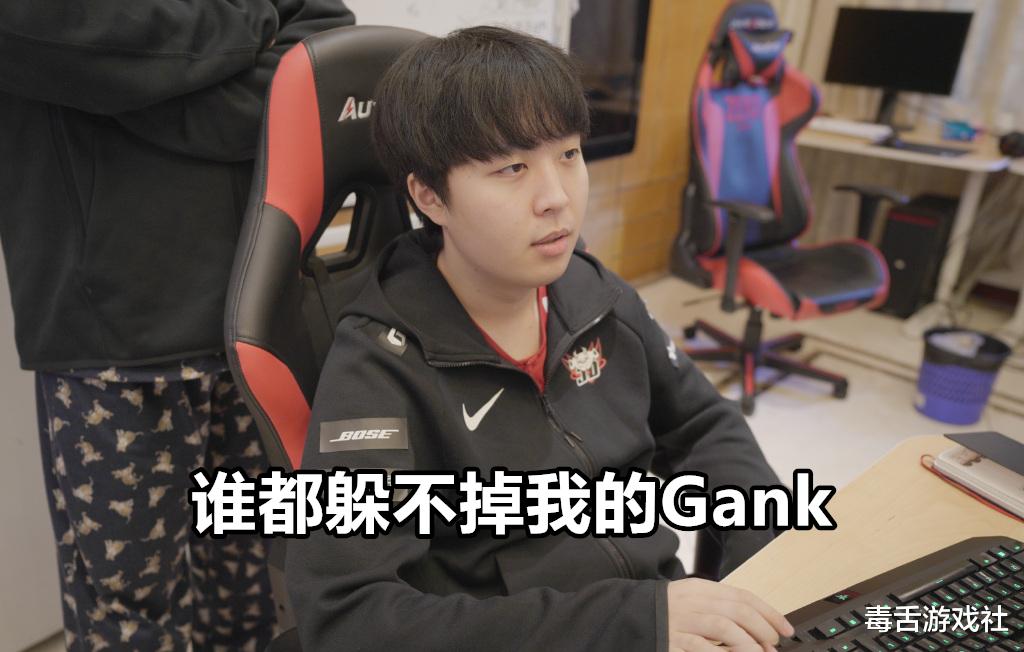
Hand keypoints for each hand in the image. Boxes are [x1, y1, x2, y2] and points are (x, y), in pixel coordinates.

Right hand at [667, 578, 793, 650]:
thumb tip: (759, 627)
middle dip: (762, 629)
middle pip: (737, 611)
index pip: (743, 596)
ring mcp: (682, 622)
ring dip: (747, 644)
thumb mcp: (693, 601)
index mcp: (700, 588)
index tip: (785, 629)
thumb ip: (721, 608)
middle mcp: (693, 602)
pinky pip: (702, 648)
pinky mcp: (672, 641)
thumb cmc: (667, 612)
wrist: (629, 617)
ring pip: (724, 628)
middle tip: (772, 645)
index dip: (769, 613)